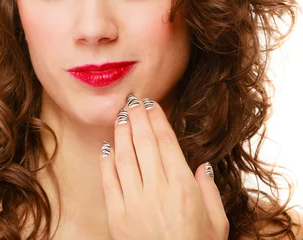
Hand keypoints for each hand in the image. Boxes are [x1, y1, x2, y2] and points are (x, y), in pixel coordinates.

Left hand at [99, 95, 229, 239]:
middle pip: (144, 144)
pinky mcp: (116, 216)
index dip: (157, 120)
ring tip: (119, 116)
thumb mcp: (217, 223)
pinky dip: (106, 162)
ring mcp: (134, 202)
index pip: (166, 144)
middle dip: (137, 118)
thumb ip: (209, 191)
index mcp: (183, 189)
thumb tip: (202, 165)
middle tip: (131, 100)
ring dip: (121, 133)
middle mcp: (157, 191)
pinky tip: (107, 147)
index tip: (151, 104)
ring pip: (124, 158)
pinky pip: (109, 182)